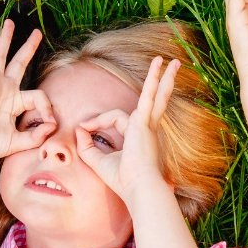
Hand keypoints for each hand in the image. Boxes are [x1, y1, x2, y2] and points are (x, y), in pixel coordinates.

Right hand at [0, 20, 54, 169]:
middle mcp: (5, 89)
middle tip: (37, 32)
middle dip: (28, 47)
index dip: (47, 109)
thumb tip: (52, 125)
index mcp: (14, 101)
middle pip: (19, 62)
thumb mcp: (18, 141)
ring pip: (2, 56)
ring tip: (10, 22)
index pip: (39, 95)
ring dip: (6, 38)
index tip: (49, 123)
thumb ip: (36, 135)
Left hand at [75, 56, 178, 200]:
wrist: (139, 189)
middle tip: (169, 69)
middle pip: (153, 101)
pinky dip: (152, 81)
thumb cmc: (123, 180)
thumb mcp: (98, 162)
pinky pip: (148, 97)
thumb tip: (79, 129)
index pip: (117, 119)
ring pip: (152, 95)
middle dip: (159, 85)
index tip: (84, 129)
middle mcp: (147, 129)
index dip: (97, 122)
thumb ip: (87, 146)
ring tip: (162, 59)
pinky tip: (159, 65)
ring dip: (157, 77)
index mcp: (139, 137)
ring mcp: (147, 125)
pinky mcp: (144, 122)